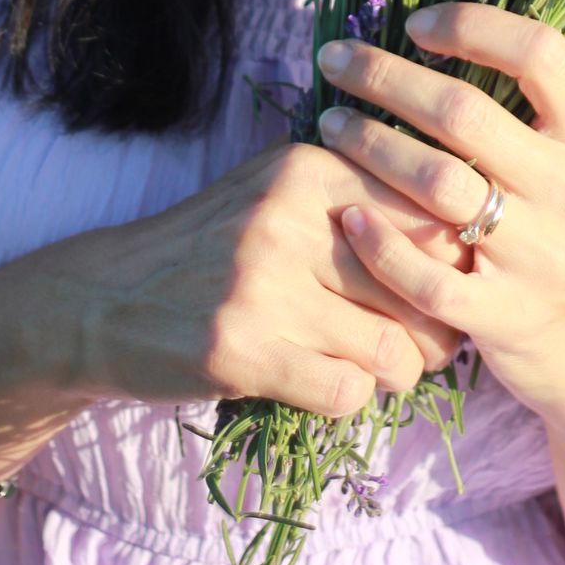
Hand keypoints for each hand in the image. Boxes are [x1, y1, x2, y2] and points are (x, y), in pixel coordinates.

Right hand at [38, 143, 466, 419]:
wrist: (102, 299)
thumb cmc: (212, 247)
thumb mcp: (280, 193)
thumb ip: (359, 199)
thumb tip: (462, 239)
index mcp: (309, 167)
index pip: (429, 209)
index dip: (453, 257)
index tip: (447, 282)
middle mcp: (290, 216)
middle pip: (422, 281)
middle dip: (438, 323)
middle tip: (427, 339)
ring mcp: (264, 285)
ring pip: (394, 345)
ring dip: (397, 369)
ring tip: (377, 364)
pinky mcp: (242, 351)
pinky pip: (347, 391)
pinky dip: (349, 397)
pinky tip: (323, 381)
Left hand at [316, 4, 564, 443]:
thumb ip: (532, 104)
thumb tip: (441, 31)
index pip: (539, 53)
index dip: (473, 26)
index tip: (414, 25)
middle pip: (465, 113)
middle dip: (387, 77)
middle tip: (335, 61)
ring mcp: (540, 256)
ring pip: (439, 185)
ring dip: (371, 146)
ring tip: (330, 124)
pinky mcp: (506, 317)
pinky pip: (428, 276)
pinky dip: (381, 244)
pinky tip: (348, 216)